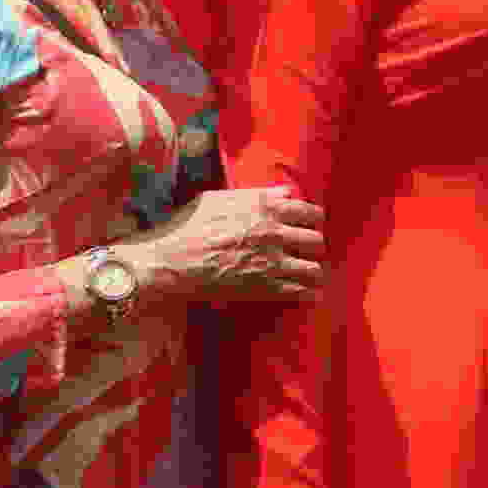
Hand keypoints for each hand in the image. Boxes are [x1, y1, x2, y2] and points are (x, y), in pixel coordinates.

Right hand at [123, 185, 325, 303]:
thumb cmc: (189, 226)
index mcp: (266, 208)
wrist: (171, 261)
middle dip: (313, 246)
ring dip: (312, 271)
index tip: (312, 225)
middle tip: (307, 251)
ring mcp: (272, 261)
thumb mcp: (220, 199)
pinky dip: (308, 294)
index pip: (310, 212)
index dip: (314, 220)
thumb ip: (257, 195)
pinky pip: (301, 291)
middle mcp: (275, 232)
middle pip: (316, 241)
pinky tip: (308, 294)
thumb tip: (287, 192)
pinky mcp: (265, 287)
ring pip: (314, 268)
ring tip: (308, 274)